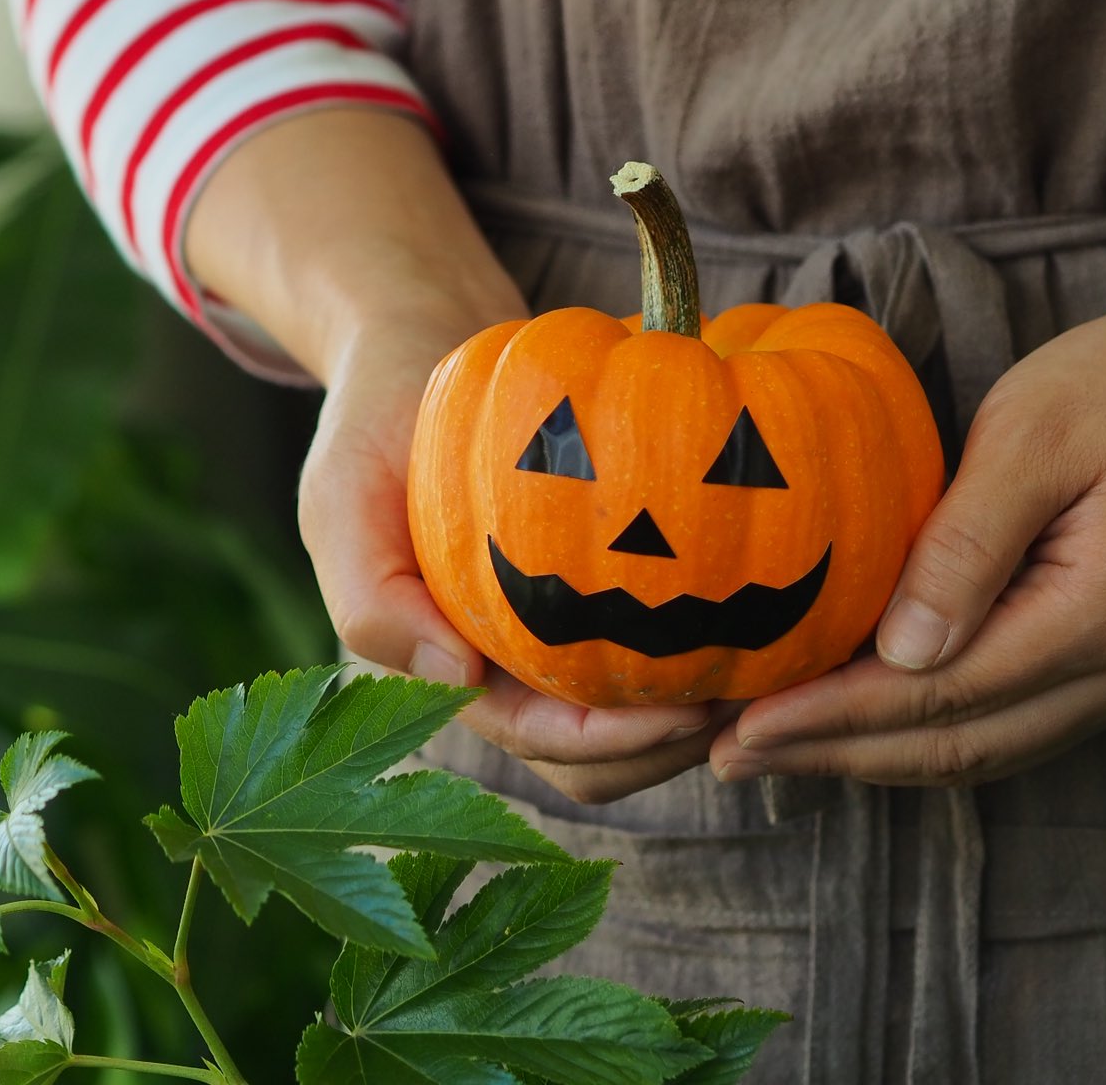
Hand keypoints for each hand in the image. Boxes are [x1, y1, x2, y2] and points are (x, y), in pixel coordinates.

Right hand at [183, 107, 722, 804]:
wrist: (423, 348)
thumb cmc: (374, 427)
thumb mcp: (340, 500)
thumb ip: (371, 597)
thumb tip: (457, 679)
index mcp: (452, 667)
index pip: (544, 742)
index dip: (613, 742)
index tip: (684, 708)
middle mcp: (511, 666)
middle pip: (605, 757)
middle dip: (672, 743)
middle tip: (747, 690)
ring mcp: (558, 629)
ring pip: (643, 715)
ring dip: (703, 703)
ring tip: (766, 658)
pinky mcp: (601, 579)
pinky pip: (663, 635)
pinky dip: (711, 637)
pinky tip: (760, 593)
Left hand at [710, 278, 1105, 787]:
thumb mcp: (1033, 434)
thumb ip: (966, 544)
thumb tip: (899, 652)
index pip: (947, 690)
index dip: (838, 716)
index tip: (748, 725)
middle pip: (964, 743)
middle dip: (839, 754)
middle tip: (732, 755)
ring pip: (990, 748)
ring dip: (876, 757)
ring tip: (774, 750)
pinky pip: (1014, 722)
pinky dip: (928, 732)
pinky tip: (857, 723)